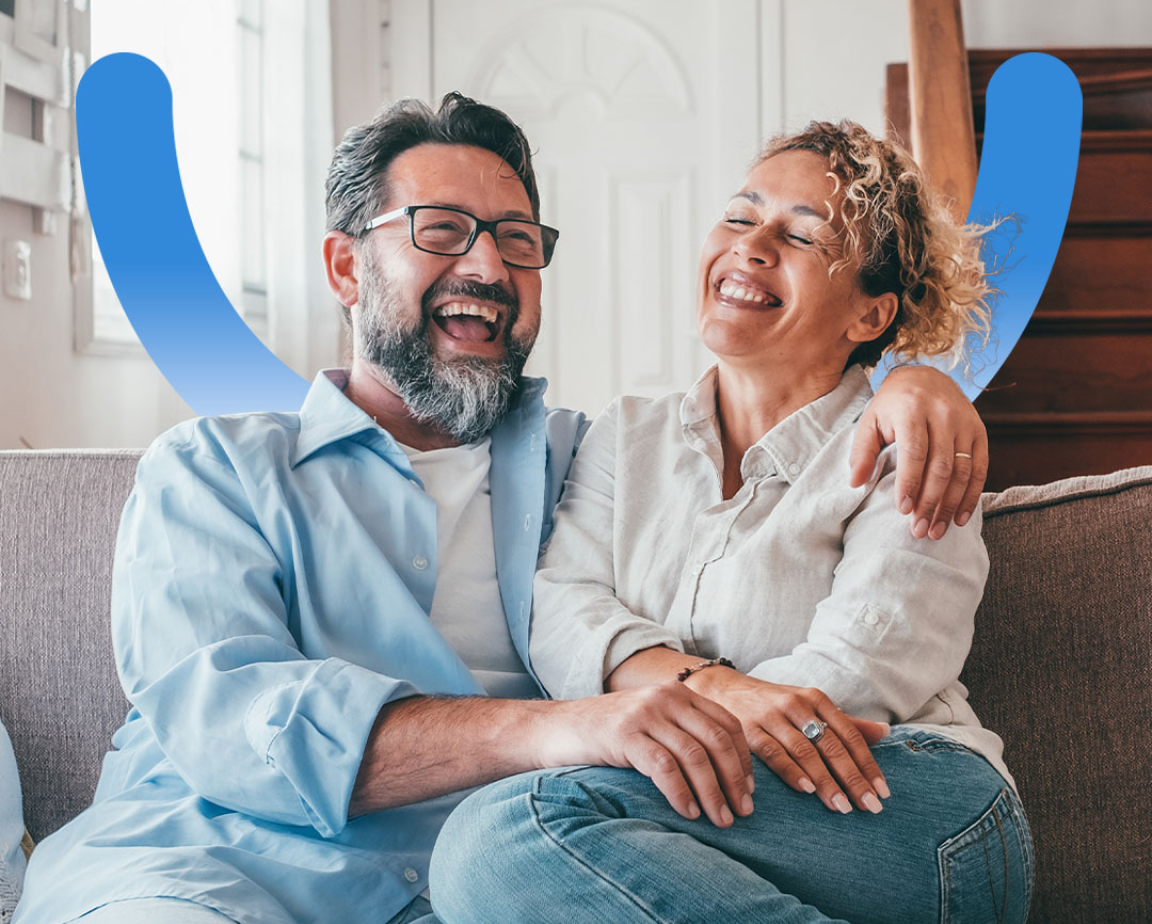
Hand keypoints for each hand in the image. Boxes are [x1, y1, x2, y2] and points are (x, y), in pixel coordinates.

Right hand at [535, 683, 754, 827]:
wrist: (557, 728)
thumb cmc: (609, 733)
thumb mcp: (652, 723)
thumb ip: (683, 733)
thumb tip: (727, 774)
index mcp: (678, 693)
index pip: (728, 724)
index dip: (743, 760)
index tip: (750, 791)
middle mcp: (665, 698)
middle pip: (717, 740)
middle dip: (735, 779)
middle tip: (744, 812)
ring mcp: (644, 714)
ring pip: (694, 755)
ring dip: (713, 792)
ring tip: (721, 820)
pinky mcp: (623, 735)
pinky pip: (663, 766)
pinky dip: (681, 792)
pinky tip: (689, 812)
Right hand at [688, 669, 889, 813]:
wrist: (723, 689)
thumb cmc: (774, 703)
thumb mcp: (809, 705)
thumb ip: (845, 721)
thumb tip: (884, 732)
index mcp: (815, 699)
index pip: (849, 734)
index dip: (867, 764)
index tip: (882, 792)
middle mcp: (796, 704)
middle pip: (830, 745)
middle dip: (852, 778)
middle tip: (870, 806)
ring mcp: (771, 716)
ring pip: (805, 751)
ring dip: (825, 781)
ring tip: (842, 807)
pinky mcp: (748, 729)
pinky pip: (773, 753)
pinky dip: (791, 772)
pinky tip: (806, 790)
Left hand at [849, 365, 987, 539]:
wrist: (925, 376)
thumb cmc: (892, 405)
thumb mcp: (870, 420)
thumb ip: (862, 451)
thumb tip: (855, 483)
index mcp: (912, 410)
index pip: (914, 453)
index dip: (910, 484)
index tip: (903, 510)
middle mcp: (943, 415)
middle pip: (941, 466)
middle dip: (930, 502)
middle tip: (919, 530)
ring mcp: (965, 423)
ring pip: (962, 471)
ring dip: (951, 505)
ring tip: (936, 530)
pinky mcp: (980, 431)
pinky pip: (980, 468)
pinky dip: (972, 495)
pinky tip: (960, 517)